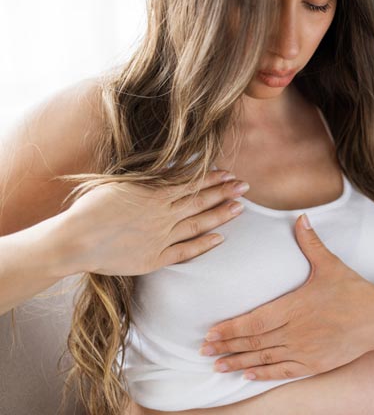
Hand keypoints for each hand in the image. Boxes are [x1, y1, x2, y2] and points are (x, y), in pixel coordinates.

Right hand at [64, 169, 250, 275]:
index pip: (192, 183)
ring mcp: (161, 237)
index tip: (229, 174)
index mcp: (155, 194)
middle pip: (201, 201)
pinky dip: (204, 244)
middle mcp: (163, 215)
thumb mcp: (121, 183)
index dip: (213, 178)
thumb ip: (148, 178)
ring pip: (198, 224)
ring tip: (240, 208)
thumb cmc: (91, 207)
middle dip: (225, 192)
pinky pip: (186, 250)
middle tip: (245, 187)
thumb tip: (169, 168)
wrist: (75, 240)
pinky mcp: (155, 258)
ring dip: (221, 215)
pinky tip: (220, 239)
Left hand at [199, 213, 373, 380]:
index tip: (210, 333)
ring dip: (238, 362)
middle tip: (203, 350)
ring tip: (217, 365)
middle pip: (253, 342)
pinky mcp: (315, 363)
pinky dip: (263, 373)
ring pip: (264, 358)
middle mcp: (296, 331)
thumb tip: (300, 218)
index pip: (253, 321)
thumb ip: (310, 242)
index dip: (229, 329)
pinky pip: (283, 371)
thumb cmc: (354, 291)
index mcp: (295, 306)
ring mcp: (305, 350)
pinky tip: (247, 374)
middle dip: (226, 346)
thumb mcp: (330, 264)